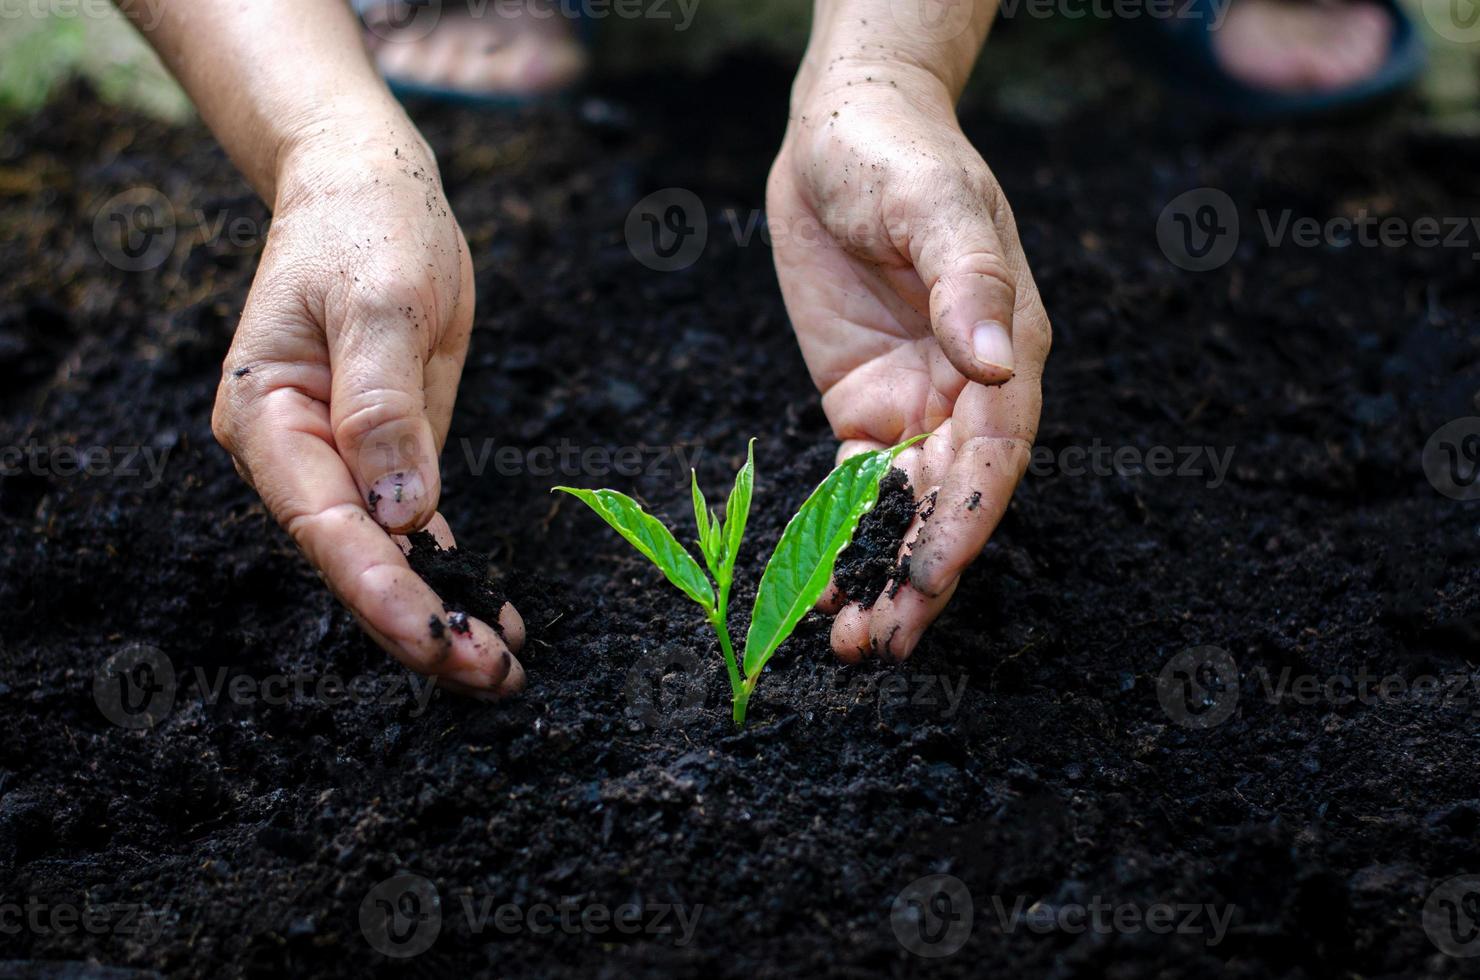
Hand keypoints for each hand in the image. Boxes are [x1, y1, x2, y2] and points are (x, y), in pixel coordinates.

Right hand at [210, 132, 525, 698]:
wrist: (371, 191)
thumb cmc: (367, 229)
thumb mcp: (382, 304)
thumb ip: (386, 408)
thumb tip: (401, 515)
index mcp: (268, 420)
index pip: (326, 528)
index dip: (383, 592)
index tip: (441, 640)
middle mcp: (295, 456)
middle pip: (353, 562)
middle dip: (418, 626)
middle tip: (491, 676)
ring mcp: (339, 462)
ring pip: (385, 560)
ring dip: (438, 614)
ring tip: (501, 667)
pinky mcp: (385, 457)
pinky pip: (413, 531)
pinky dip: (449, 574)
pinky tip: (489, 616)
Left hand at [768, 61, 1049, 662]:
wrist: (843, 131)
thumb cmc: (898, 152)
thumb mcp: (932, 203)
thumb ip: (964, 281)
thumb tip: (996, 362)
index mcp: (1005, 348)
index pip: (993, 458)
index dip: (962, 525)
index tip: (925, 581)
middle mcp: (969, 389)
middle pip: (951, 503)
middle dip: (919, 576)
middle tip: (880, 646)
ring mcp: (916, 402)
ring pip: (904, 509)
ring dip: (880, 574)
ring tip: (848, 642)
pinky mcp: (863, 405)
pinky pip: (855, 487)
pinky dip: (840, 539)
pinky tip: (819, 586)